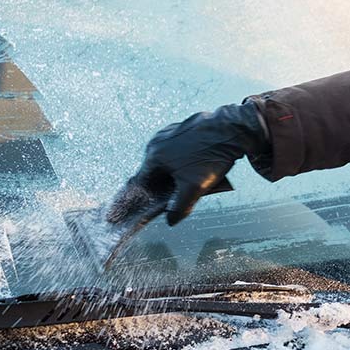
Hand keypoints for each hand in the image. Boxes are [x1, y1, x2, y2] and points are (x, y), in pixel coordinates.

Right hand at [107, 101, 269, 225]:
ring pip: (166, 160)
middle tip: (160, 200)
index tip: (114, 215)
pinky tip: (194, 167)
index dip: (128, 202)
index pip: (137, 185)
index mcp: (154, 156)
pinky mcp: (185, 128)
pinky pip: (177, 150)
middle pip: (152, 172)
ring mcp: (171, 132)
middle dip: (156, 188)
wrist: (234, 128)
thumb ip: (179, 208)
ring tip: (185, 183)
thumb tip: (170, 220)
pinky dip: (181, 162)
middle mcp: (158, 142)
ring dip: (172, 174)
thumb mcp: (194, 188)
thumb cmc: (212, 156)